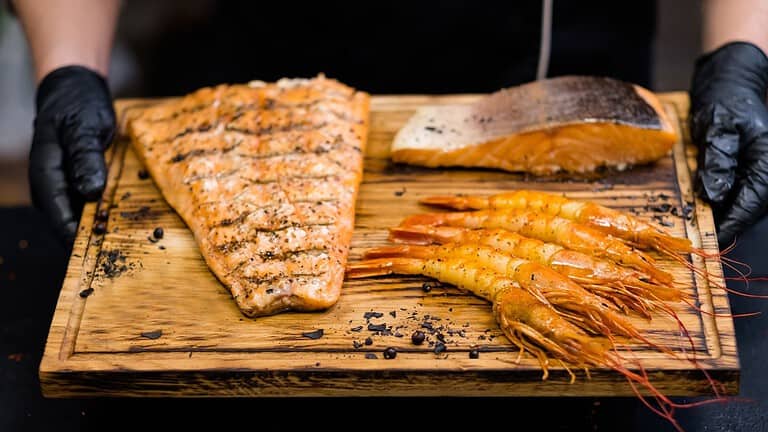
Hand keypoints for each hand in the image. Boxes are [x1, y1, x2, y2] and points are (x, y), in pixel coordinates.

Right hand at [29, 65, 114, 244]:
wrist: (75, 92)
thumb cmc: (77, 106)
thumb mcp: (84, 127)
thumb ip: (86, 158)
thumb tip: (90, 191)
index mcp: (46, 176)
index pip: (60, 220)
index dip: (81, 240)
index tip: (107, 253)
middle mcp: (51, 188)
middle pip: (70, 225)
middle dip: (97, 238)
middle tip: (130, 248)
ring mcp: (63, 188)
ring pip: (81, 218)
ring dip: (104, 227)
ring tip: (135, 239)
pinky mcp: (78, 185)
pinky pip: (91, 207)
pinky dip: (108, 213)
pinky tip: (130, 218)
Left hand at [690, 42, 767, 246]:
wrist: (729, 81)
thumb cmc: (726, 98)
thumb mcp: (718, 125)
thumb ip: (718, 160)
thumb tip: (715, 194)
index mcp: (767, 161)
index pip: (752, 202)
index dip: (731, 223)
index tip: (712, 238)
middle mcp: (766, 169)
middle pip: (749, 207)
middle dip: (724, 221)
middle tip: (697, 234)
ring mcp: (757, 170)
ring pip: (741, 202)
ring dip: (719, 213)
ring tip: (695, 221)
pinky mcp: (745, 170)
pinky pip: (734, 192)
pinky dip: (717, 199)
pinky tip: (699, 203)